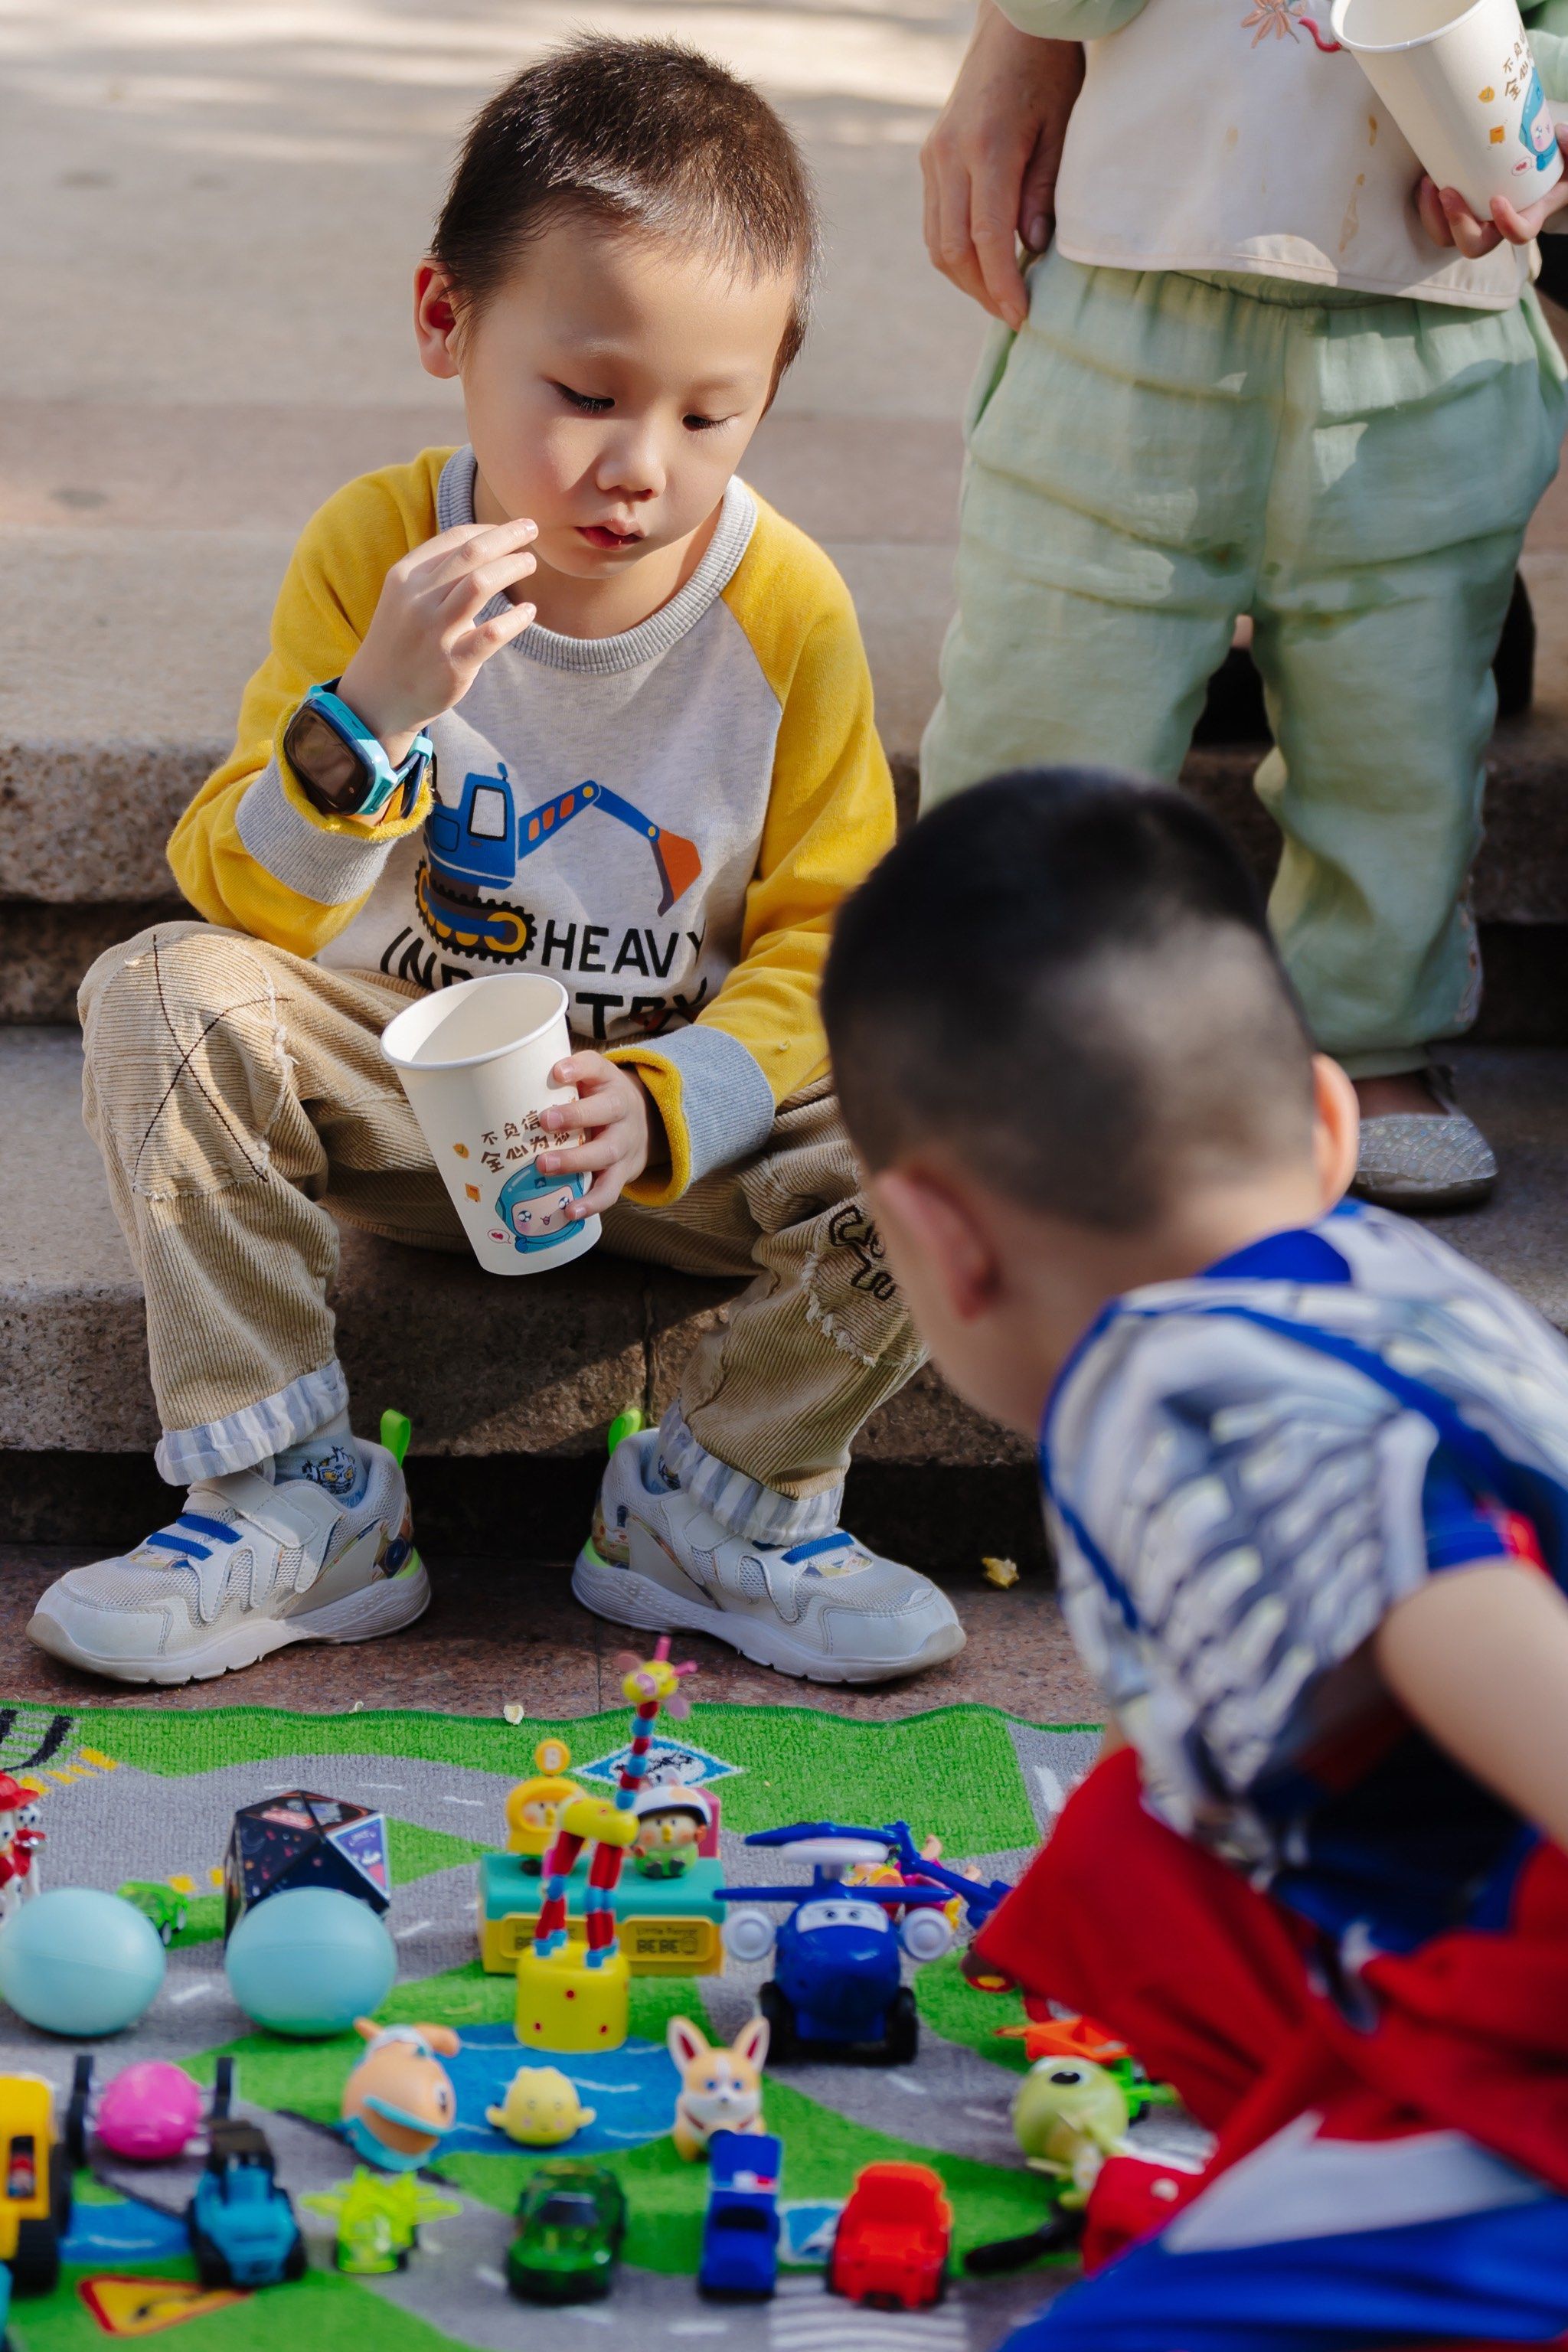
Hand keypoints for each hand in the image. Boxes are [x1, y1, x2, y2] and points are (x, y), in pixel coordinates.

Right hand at [335, 517, 538, 776]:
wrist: (379, 695)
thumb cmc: (403, 640)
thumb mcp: (407, 597)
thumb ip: (438, 573)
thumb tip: (485, 547)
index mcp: (406, 576)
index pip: (455, 539)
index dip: (489, 529)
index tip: (512, 529)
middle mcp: (418, 599)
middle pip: (472, 554)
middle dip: (507, 536)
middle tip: (533, 529)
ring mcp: (435, 631)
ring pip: (481, 584)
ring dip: (512, 567)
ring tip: (531, 562)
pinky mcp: (452, 664)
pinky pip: (493, 634)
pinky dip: (516, 619)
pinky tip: (528, 611)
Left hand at [536, 1053, 651, 1216]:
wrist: (645, 1124)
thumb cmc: (599, 1099)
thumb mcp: (588, 1081)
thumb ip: (560, 1081)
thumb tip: (508, 1082)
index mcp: (609, 1083)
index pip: (596, 1067)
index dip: (578, 1068)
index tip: (557, 1072)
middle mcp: (622, 1111)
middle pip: (607, 1110)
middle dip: (576, 1117)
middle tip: (544, 1121)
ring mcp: (625, 1144)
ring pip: (606, 1153)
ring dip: (575, 1161)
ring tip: (544, 1166)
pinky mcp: (623, 1173)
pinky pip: (610, 1190)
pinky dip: (591, 1202)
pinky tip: (570, 1211)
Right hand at [921, 0, 1084, 329]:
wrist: (1011, 25)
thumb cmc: (1049, 70)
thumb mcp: (1062, 128)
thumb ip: (1044, 190)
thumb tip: (1031, 248)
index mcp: (986, 147)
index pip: (987, 238)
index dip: (1002, 285)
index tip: (1021, 316)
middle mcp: (949, 155)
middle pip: (952, 249)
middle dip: (981, 291)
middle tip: (1012, 315)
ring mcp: (933, 157)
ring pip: (937, 241)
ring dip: (966, 278)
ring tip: (999, 296)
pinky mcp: (930, 159)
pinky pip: (936, 221)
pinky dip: (957, 252)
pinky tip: (985, 263)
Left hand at [1415, 164, 1567, 256]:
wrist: (1531, 162)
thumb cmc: (1553, 164)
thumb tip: (1559, 134)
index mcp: (1527, 214)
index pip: (1520, 235)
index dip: (1508, 226)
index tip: (1498, 200)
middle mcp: (1497, 225)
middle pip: (1474, 246)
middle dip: (1458, 224)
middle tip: (1449, 193)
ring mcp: (1475, 218)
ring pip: (1448, 238)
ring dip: (1434, 218)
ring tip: (1430, 184)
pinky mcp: (1458, 206)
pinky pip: (1436, 219)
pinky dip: (1426, 205)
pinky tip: (1427, 178)